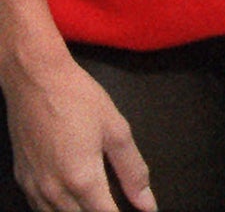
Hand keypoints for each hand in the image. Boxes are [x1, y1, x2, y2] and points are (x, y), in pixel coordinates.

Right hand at [4, 57, 153, 211]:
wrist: (36, 81)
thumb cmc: (80, 100)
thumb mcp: (117, 131)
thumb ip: (133, 171)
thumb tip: (147, 204)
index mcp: (82, 179)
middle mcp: (54, 191)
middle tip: (115, 204)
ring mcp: (34, 188)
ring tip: (97, 202)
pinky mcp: (22, 180)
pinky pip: (40, 209)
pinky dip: (57, 210)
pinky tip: (71, 200)